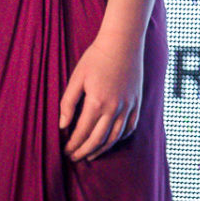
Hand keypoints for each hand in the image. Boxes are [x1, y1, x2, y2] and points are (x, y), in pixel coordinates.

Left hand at [60, 33, 144, 160]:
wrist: (123, 42)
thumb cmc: (96, 57)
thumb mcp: (77, 78)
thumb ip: (68, 103)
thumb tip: (62, 125)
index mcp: (97, 102)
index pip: (82, 133)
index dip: (72, 145)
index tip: (65, 151)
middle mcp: (114, 108)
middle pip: (98, 139)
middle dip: (84, 152)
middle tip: (74, 158)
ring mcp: (128, 106)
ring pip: (115, 137)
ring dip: (102, 149)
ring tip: (91, 155)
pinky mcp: (137, 102)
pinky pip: (131, 126)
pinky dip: (121, 137)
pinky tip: (112, 140)